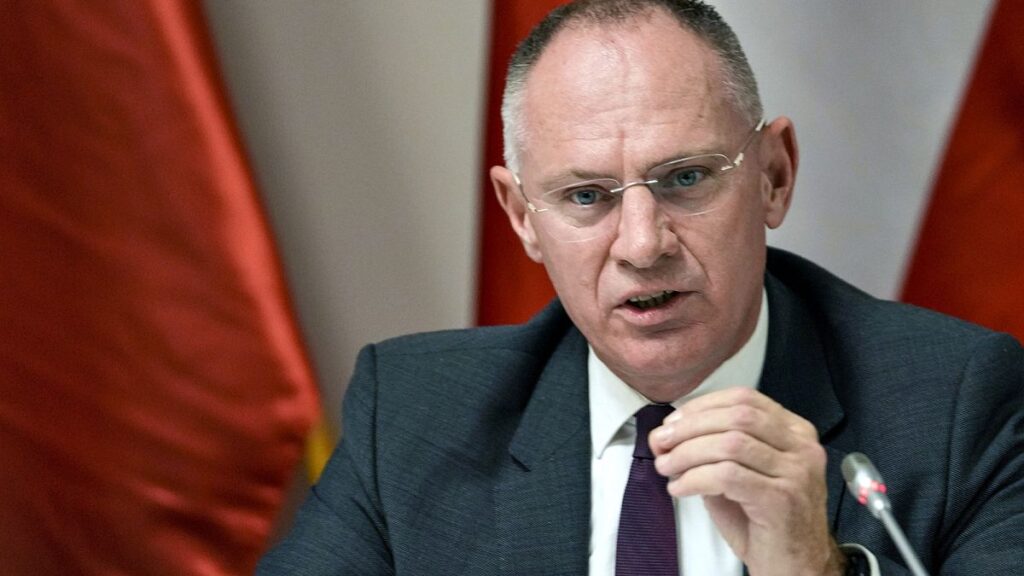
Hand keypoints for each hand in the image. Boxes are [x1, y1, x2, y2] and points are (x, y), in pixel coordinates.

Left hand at [650, 387, 844, 575]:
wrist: (796, 567)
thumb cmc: (767, 522)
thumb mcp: (744, 474)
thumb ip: (716, 448)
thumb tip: (671, 434)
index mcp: (795, 432)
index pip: (745, 398)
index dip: (703, 406)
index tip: (674, 421)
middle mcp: (802, 447)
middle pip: (737, 417)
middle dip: (690, 427)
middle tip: (662, 442)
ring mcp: (796, 473)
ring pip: (730, 444)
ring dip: (687, 453)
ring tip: (666, 467)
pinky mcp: (782, 499)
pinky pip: (728, 476)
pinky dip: (695, 478)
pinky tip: (680, 488)